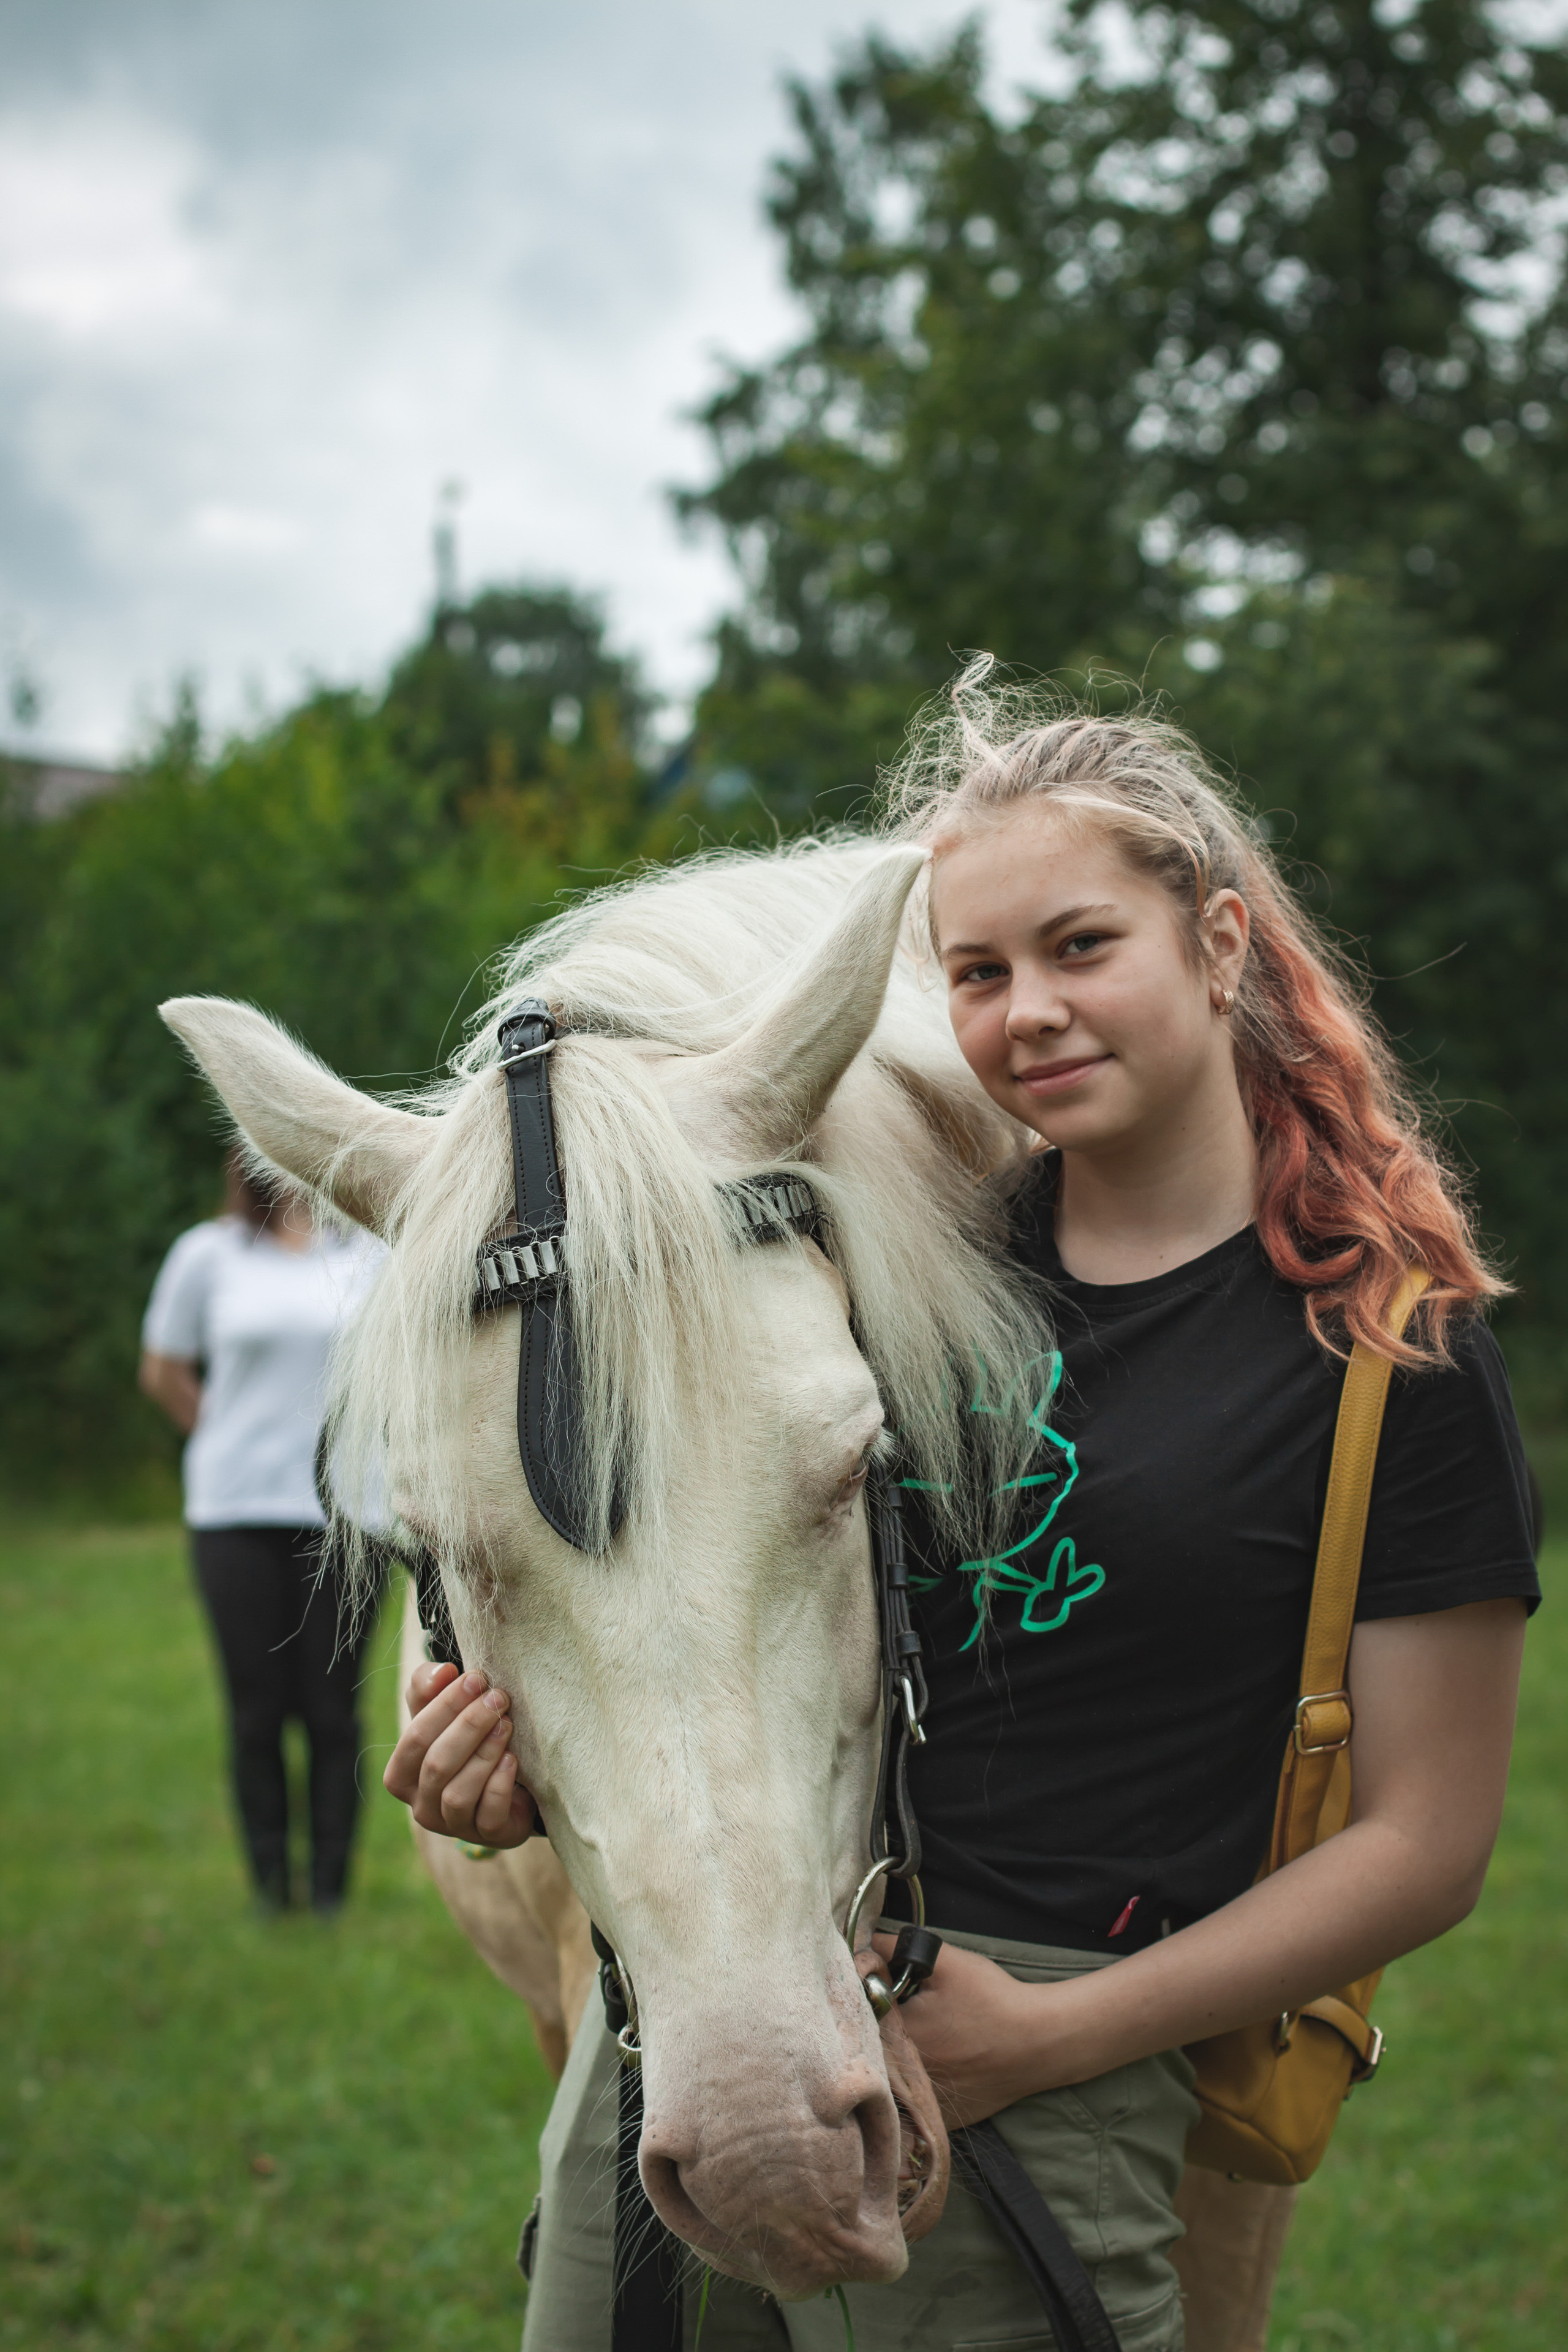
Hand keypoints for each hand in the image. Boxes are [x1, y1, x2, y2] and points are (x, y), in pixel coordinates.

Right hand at [383, 1660, 539, 1846]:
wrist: (509, 1780)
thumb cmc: (465, 1740)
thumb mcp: (442, 1710)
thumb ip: (430, 1686)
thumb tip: (442, 1672)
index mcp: (401, 1776)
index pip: (415, 1739)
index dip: (445, 1706)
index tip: (476, 1678)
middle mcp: (421, 1806)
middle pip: (436, 1765)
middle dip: (468, 1726)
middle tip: (498, 1697)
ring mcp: (453, 1826)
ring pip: (458, 1794)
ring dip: (485, 1753)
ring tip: (506, 1724)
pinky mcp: (487, 1835)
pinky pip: (489, 1815)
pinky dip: (500, 1784)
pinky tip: (513, 1759)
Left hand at [870, 1933, 1057, 2128]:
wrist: (1039, 2043)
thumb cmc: (991, 2000)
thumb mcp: (945, 1963)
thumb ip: (896, 1948)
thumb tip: (862, 1941)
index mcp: (897, 2038)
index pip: (859, 2018)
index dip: (865, 2001)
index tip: (882, 1990)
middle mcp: (904, 2078)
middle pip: (873, 2053)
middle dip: (879, 2031)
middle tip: (906, 2012)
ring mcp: (924, 2104)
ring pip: (894, 2081)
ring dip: (896, 2061)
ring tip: (926, 2038)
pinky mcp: (945, 2121)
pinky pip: (918, 2103)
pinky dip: (921, 2085)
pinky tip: (942, 2065)